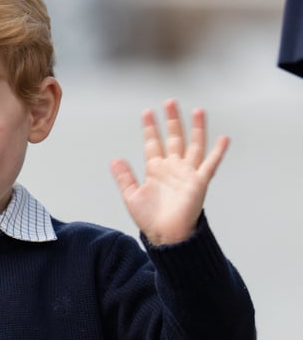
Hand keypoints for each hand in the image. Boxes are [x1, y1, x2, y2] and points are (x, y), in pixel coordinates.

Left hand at [109, 99, 228, 245]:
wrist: (166, 236)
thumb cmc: (150, 220)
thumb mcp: (131, 196)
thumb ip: (125, 177)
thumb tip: (115, 160)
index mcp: (156, 170)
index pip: (153, 143)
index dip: (150, 128)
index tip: (147, 112)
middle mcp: (173, 168)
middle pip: (174, 138)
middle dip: (172, 121)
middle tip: (170, 102)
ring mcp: (187, 174)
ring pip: (194, 145)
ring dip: (196, 128)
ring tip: (197, 110)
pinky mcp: (199, 183)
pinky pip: (210, 164)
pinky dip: (218, 152)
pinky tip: (223, 138)